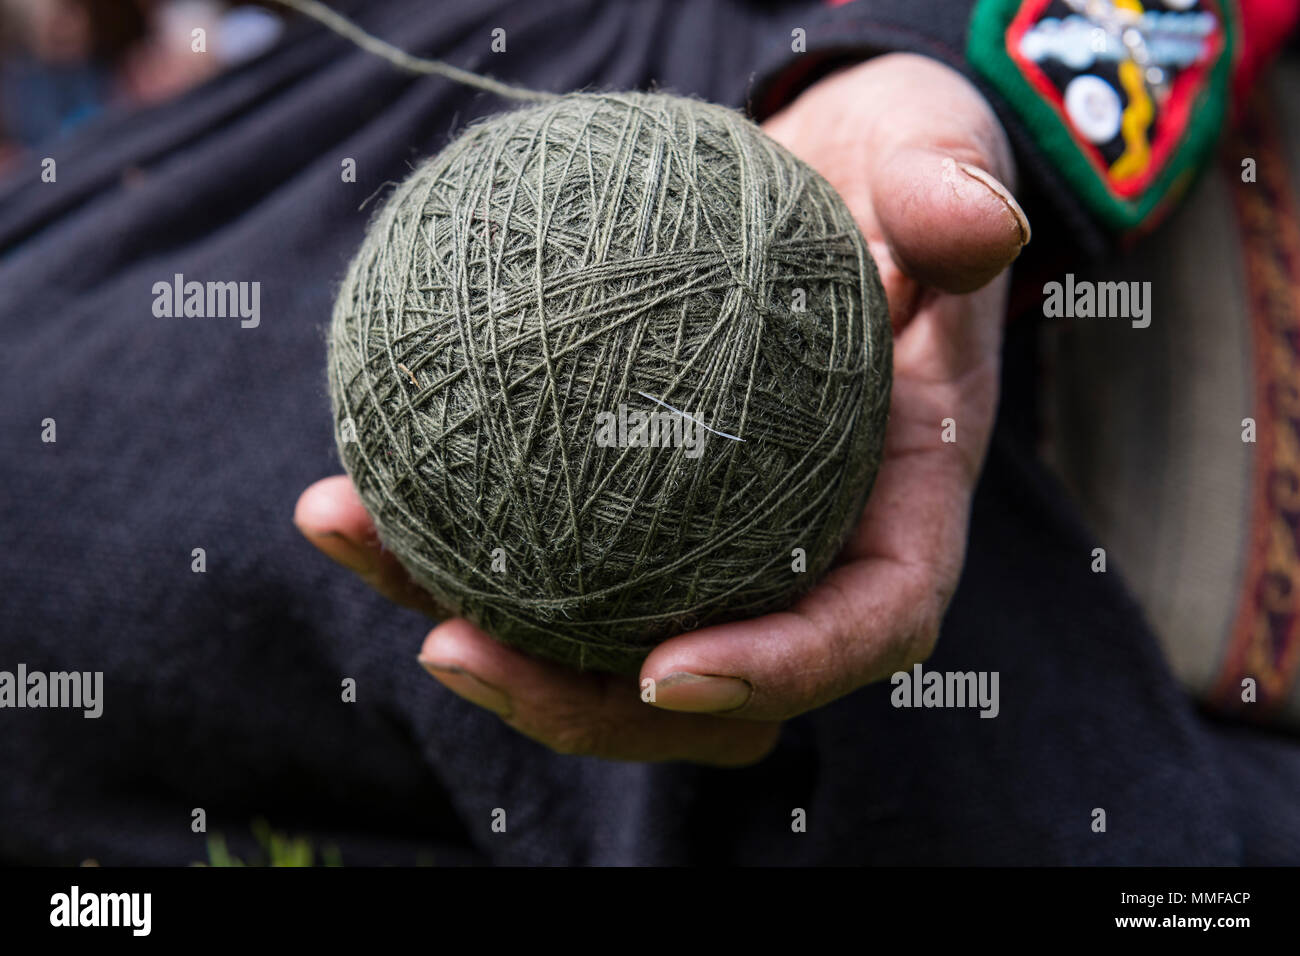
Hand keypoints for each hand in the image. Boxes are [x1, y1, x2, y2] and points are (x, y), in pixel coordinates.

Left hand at [295, 53, 1027, 764]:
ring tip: (348, 530)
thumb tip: (982, 224)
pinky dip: (433, 531)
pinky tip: (341, 478)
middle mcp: (795, 552)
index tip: (667, 673)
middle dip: (578, 701)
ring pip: (593, 638)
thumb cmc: (883, 178)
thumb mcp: (930, 155)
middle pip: (698, 688)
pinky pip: (530, 545)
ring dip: (468, 621)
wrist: (810, 184)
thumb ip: (951, 190)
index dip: (774, 672)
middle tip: (456, 644)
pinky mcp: (620, 505)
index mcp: (896, 508)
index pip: (863, 626)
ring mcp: (702, 544)